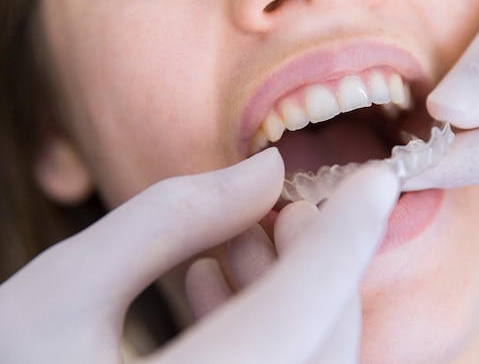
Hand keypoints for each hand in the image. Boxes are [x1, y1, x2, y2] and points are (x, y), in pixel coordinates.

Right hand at [0, 148, 398, 363]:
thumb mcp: (60, 292)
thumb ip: (170, 219)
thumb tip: (264, 172)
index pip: (308, 301)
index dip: (350, 230)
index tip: (378, 179)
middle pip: (323, 338)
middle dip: (320, 263)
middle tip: (287, 212)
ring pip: (310, 361)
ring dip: (294, 296)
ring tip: (243, 243)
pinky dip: (271, 332)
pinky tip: (213, 290)